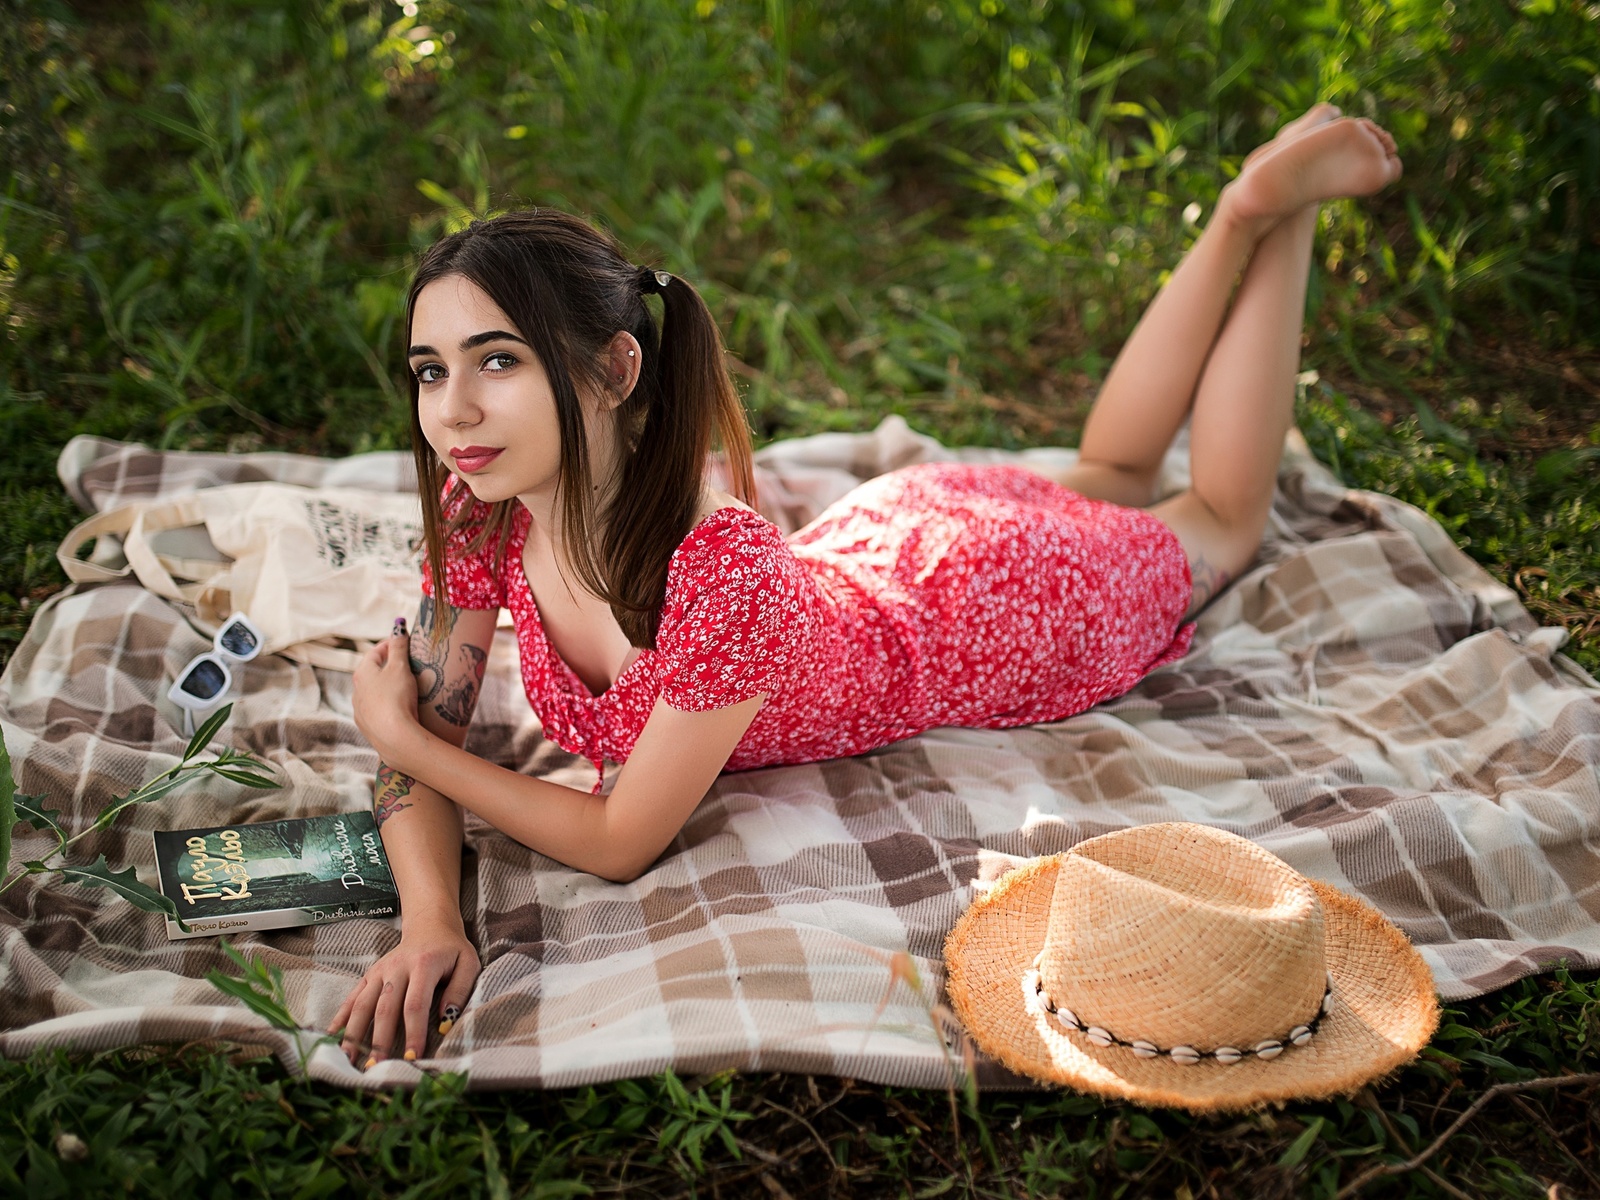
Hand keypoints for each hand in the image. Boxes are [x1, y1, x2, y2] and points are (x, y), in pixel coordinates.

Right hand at [327, 917, 479, 1065]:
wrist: (430, 925)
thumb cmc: (451, 950)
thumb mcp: (468, 964)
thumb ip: (460, 990)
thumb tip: (445, 1021)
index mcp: (423, 965)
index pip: (415, 1004)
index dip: (413, 1033)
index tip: (413, 1058)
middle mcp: (396, 968)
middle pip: (385, 1008)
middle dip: (380, 1041)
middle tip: (377, 1068)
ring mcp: (379, 971)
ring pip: (363, 1005)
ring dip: (354, 1033)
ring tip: (348, 1060)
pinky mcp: (369, 975)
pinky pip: (352, 997)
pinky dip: (340, 1017)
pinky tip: (331, 1036)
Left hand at [352, 630, 419, 762]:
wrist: (394, 736)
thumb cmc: (396, 696)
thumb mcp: (400, 667)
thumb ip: (399, 647)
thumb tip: (398, 627)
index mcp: (362, 673)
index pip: (375, 652)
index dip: (390, 644)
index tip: (403, 641)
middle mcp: (356, 691)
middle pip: (372, 672)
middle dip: (388, 666)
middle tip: (407, 663)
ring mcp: (360, 710)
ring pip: (374, 692)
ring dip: (387, 687)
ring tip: (406, 687)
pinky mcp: (368, 727)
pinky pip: (378, 710)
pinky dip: (387, 705)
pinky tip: (400, 708)